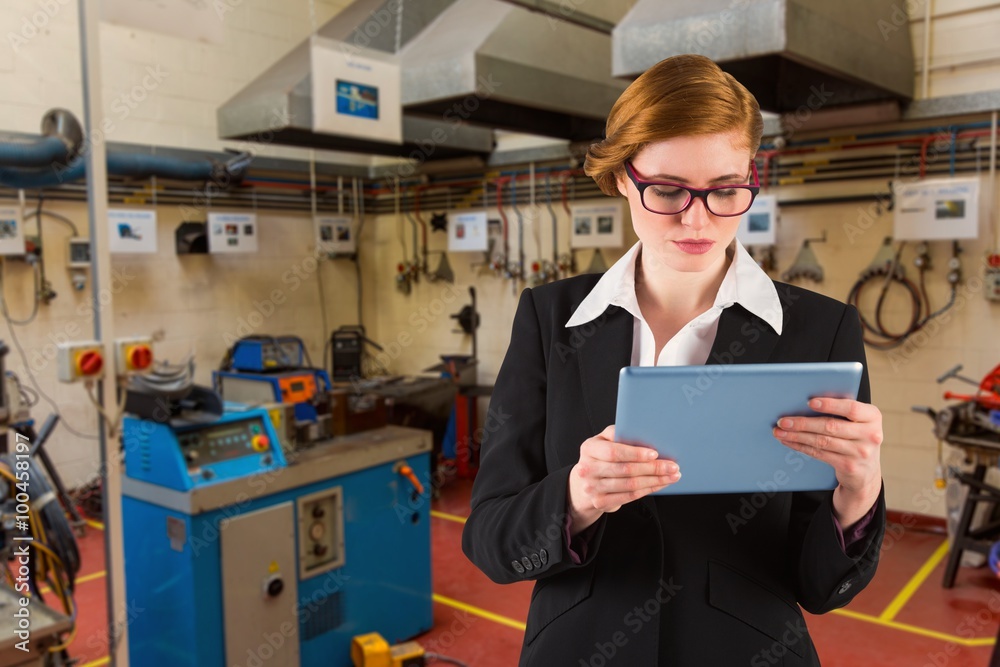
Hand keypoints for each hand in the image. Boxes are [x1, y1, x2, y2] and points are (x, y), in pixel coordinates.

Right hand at [567, 425, 680, 533]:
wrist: (584, 482)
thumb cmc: (601, 456)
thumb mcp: (604, 440)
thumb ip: (619, 435)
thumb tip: (647, 435)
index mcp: (589, 448)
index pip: (614, 452)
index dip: (635, 453)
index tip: (655, 453)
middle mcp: (587, 469)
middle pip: (625, 470)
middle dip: (653, 468)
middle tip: (672, 466)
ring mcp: (592, 488)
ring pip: (630, 485)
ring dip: (655, 480)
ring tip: (671, 476)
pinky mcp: (600, 502)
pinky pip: (629, 497)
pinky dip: (648, 490)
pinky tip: (660, 484)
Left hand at [772, 397, 882, 526]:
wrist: (867, 471)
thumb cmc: (856, 437)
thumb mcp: (858, 422)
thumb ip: (841, 411)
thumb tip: (804, 402)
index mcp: (873, 417)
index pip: (851, 409)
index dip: (830, 405)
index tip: (809, 402)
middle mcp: (871, 435)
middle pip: (831, 426)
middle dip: (803, 423)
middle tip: (783, 420)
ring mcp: (860, 452)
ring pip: (822, 441)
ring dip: (797, 435)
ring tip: (780, 431)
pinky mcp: (849, 466)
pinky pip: (819, 453)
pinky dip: (801, 446)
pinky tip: (789, 441)